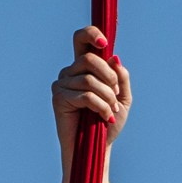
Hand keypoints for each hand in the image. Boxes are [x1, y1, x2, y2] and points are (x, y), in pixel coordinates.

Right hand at [52, 24, 131, 171]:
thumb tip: (114, 58)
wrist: (97, 148)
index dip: (91, 34)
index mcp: (84, 67)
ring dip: (107, 97)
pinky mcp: (59, 97)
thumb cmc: (108, 123)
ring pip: (89, 79)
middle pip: (90, 58)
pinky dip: (101, 106)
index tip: (105, 44)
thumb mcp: (123, 98)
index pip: (82, 39)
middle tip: (116, 95)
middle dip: (109, 77)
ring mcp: (62, 83)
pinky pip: (85, 95)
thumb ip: (121, 77)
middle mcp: (71, 71)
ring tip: (111, 111)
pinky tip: (105, 117)